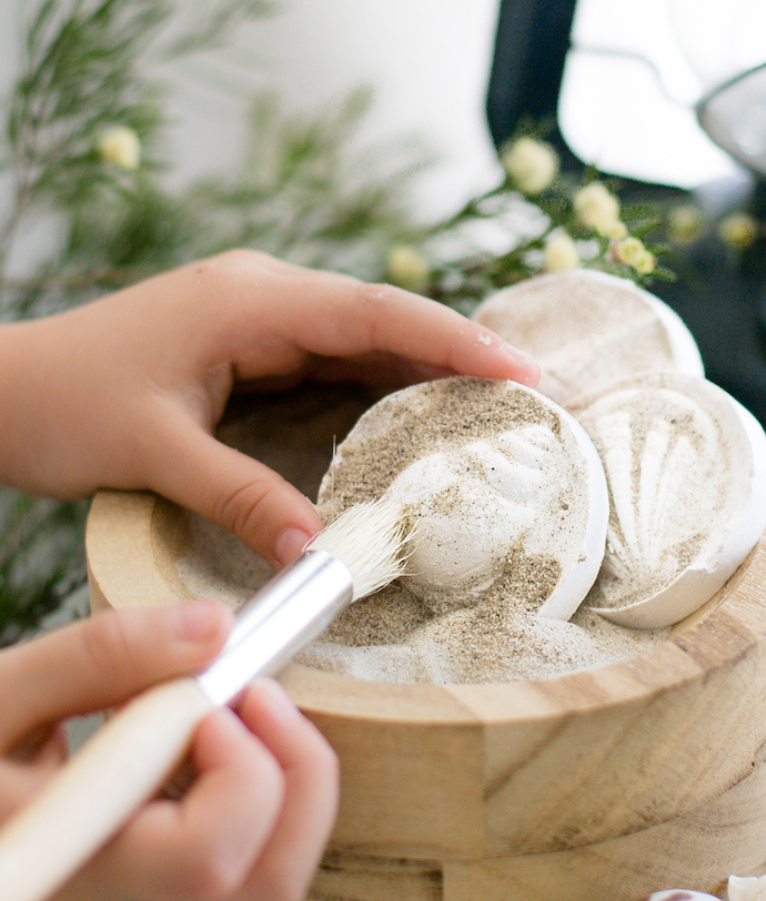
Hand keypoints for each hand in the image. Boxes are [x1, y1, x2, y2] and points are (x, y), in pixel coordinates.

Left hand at [0, 252, 539, 566]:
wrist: (5, 389)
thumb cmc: (65, 405)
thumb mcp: (156, 455)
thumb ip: (242, 497)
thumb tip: (319, 555)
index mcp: (246, 303)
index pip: (372, 313)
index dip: (453, 341)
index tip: (520, 373)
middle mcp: (261, 298)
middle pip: (382, 319)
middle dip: (458, 355)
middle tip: (531, 399)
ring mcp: (257, 319)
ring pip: (362, 339)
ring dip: (425, 370)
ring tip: (494, 412)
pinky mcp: (250, 347)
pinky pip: (333, 362)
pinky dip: (381, 388)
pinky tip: (416, 420)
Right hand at [0, 599, 337, 900]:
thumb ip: (100, 656)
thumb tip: (212, 628)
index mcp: (71, 865)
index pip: (207, 857)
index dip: (244, 770)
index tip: (215, 692)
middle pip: (269, 876)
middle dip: (296, 768)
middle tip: (254, 691)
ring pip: (273, 871)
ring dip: (287, 775)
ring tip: (235, 704)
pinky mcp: (154, 884)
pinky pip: (251, 852)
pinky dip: (264, 784)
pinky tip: (212, 731)